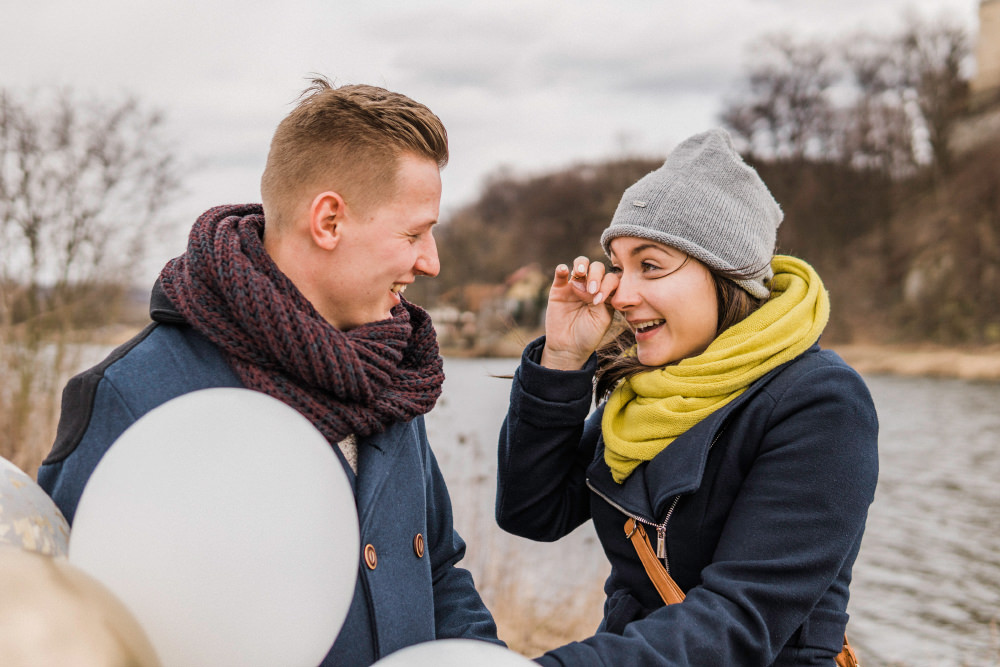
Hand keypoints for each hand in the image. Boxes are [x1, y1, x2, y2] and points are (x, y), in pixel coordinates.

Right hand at [540, 256, 619, 370]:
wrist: (568, 347)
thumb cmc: (589, 335)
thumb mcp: (602, 319)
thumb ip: (599, 299)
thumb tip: (586, 285)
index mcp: (607, 293)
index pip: (611, 278)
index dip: (607, 284)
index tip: (599, 300)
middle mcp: (592, 286)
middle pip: (597, 268)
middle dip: (596, 275)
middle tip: (591, 291)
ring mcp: (575, 285)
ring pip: (580, 264)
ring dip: (581, 264)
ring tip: (580, 273)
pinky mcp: (559, 288)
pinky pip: (561, 273)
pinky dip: (562, 268)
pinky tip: (564, 270)